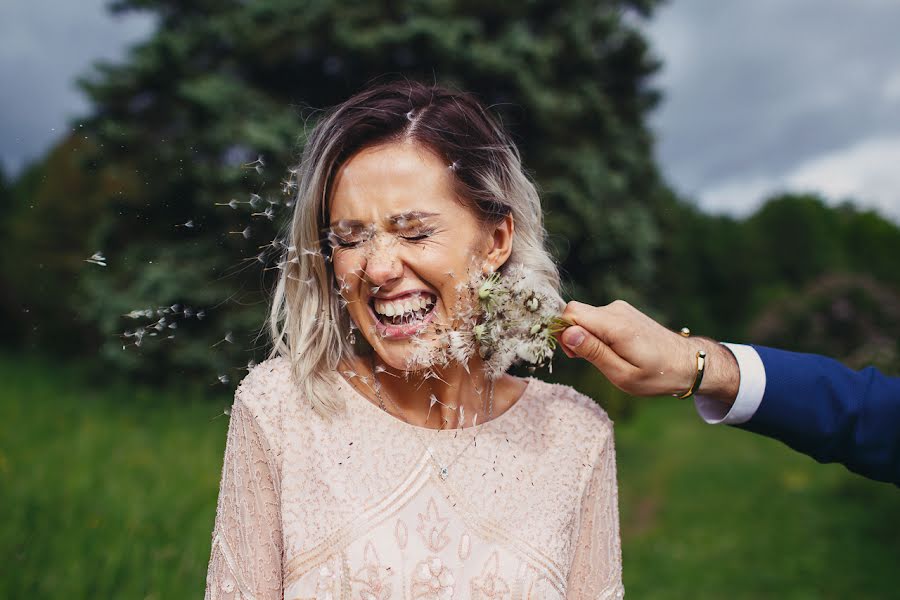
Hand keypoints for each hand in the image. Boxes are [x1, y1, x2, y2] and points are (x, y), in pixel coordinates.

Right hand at [557, 300, 739, 402]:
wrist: (688, 362)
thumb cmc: (657, 375)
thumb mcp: (623, 374)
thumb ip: (594, 353)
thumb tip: (567, 333)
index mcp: (615, 325)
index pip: (570, 313)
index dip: (563, 333)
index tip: (574, 356)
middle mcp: (616, 310)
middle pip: (575, 313)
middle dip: (572, 336)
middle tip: (587, 361)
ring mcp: (620, 309)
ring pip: (585, 317)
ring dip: (585, 337)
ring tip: (606, 358)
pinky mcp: (622, 312)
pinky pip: (596, 318)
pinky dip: (595, 334)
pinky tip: (612, 351)